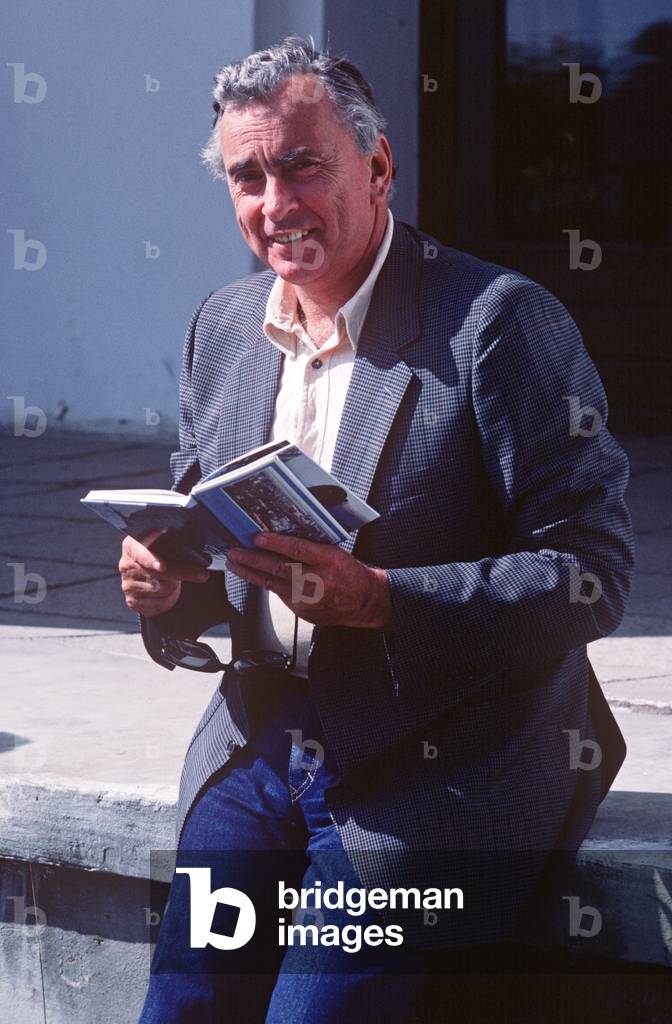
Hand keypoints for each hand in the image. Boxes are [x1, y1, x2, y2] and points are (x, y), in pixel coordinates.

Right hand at [119, 529, 209, 616]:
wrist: (152, 575)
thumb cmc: (162, 556)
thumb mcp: (164, 546)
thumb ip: (173, 545)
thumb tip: (196, 550)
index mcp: (131, 546)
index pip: (140, 553)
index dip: (151, 559)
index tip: (162, 566)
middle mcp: (126, 565)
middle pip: (157, 574)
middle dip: (182, 573)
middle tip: (202, 574)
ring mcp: (127, 585)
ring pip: (161, 589)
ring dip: (175, 586)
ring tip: (175, 580)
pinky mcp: (133, 601)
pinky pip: (158, 604)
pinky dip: (170, 600)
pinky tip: (170, 593)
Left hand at [226, 532, 393, 629]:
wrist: (364, 601)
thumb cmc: (348, 572)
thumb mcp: (335, 553)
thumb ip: (310, 547)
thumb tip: (278, 538)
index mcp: (329, 560)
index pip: (297, 549)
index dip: (274, 543)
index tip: (256, 537)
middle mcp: (317, 581)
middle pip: (278, 568)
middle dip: (252, 558)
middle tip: (234, 551)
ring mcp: (309, 599)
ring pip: (272, 583)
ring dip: (250, 573)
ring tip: (235, 563)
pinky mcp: (302, 612)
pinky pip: (279, 594)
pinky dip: (265, 584)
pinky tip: (253, 576)